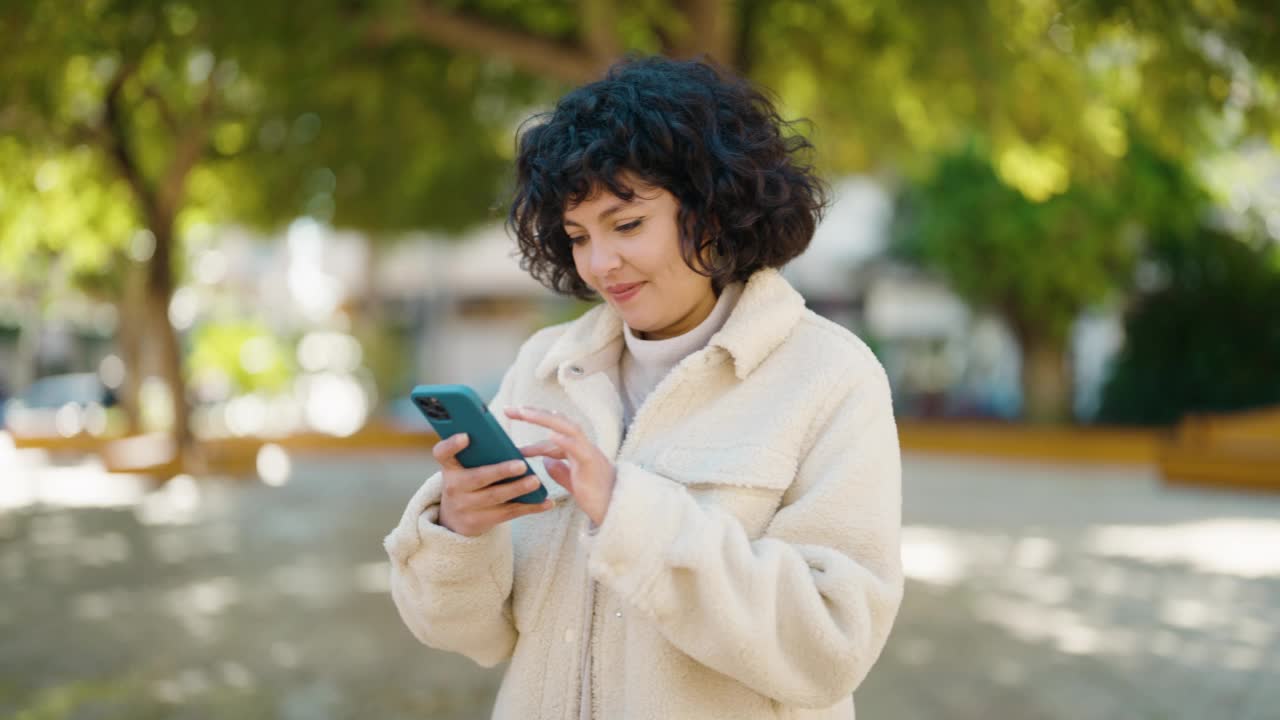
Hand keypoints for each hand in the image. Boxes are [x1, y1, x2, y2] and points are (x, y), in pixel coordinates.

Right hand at [433, 432, 554, 537]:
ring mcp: (466, 507)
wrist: (455, 519)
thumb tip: (509, 440)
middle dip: (501, 471)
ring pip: (495, 497)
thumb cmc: (467, 482)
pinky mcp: (480, 522)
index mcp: (450, 467)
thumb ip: (479, 453)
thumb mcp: (464, 468)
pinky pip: (508, 513)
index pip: (442, 453)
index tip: (465, 436)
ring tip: (536, 482)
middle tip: (522, 465)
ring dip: (518, 490)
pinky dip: (530, 507)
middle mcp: (453, 487)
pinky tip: (547, 502)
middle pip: (478, 478)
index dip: (452, 444)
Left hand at [505, 406, 615, 527]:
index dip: (533, 429)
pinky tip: (551, 434)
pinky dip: (565, 440)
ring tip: (524, 412)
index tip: (511, 421)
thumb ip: (560, 471)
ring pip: (568, 428)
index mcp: (577, 450)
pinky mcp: (593, 465)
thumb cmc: (597, 498)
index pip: (552, 432)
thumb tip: (546, 462)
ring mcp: (589, 453)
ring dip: (545, 418)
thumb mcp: (573, 483)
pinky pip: (579, 449)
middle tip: (509, 409)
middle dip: (534, 414)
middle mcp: (583, 446)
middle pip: (558, 422)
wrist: (617, 512)